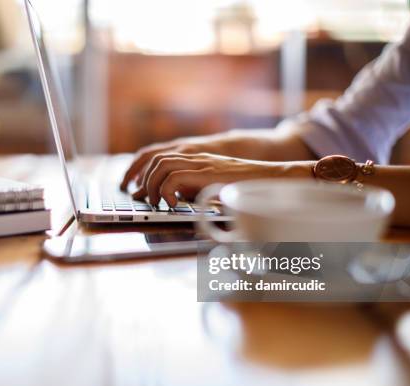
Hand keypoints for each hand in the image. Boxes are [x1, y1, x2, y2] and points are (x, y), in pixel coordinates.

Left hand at [119, 129, 314, 191]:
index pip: (160, 156)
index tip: (136, 189)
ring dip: (153, 185)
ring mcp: (201, 162)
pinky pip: (175, 176)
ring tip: (157, 202)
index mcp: (196, 160)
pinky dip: (167, 190)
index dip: (143, 171)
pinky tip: (173, 204)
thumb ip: (196, 191)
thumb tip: (176, 203)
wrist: (273, 177)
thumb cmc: (249, 187)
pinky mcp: (207, 172)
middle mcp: (196, 157)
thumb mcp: (216, 188)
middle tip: (141, 198)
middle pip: (155, 158)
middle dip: (141, 178)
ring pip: (161, 165)